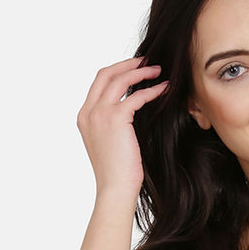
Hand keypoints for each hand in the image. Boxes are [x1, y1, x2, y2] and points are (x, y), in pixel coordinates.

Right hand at [76, 56, 169, 196]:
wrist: (115, 188)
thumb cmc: (117, 172)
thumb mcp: (109, 143)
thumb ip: (113, 124)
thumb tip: (132, 111)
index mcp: (84, 117)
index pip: (99, 83)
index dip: (117, 72)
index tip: (134, 69)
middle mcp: (88, 112)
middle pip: (106, 74)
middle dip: (127, 64)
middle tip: (147, 61)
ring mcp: (99, 114)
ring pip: (119, 79)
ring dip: (140, 72)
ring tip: (158, 71)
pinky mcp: (115, 119)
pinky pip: (135, 96)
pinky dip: (151, 90)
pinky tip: (163, 89)